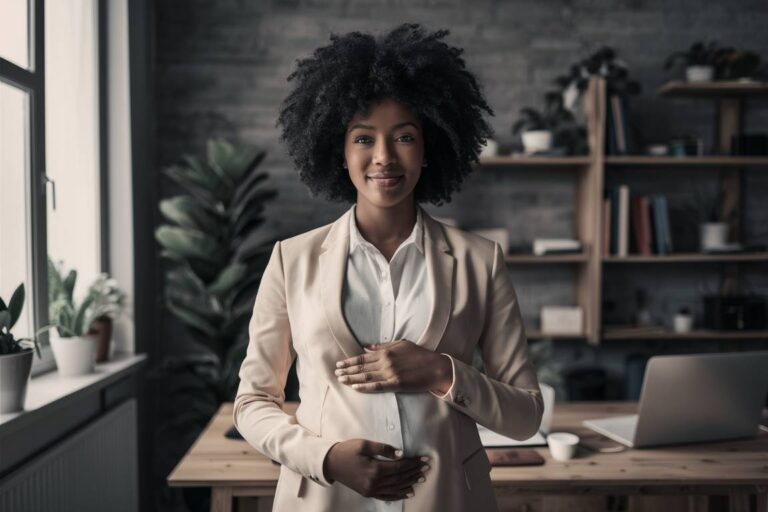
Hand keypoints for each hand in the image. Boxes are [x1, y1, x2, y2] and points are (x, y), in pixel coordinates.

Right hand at [322, 439, 429, 500]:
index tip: (424, 459)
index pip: (400, 466)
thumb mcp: (364, 445)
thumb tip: (401, 454)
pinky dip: (398, 494)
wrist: (330, 463)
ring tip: (421, 478)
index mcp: (375, 469)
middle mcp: (375, 482)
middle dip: (414, 472)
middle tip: (427, 467)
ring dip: (410, 482)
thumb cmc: (347, 450)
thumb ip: (383, 449)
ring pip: (395, 487)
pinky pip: (386, 496)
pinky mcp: (368, 492)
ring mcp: (371, 489)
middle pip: (400, 477)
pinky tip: (408, 492)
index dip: (413, 463)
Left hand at [335, 339, 452, 393]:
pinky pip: (377, 386)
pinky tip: (355, 387)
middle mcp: (386, 362)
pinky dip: (365, 387)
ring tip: (341, 380)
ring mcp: (390, 373)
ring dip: (352, 378)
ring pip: (366, 377)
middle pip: (361, 367)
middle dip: (347, 370)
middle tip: (335, 373)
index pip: (363, 357)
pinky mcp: (396, 384)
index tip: (339, 363)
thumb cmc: (420, 355)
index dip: (349, 361)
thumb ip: (383, 346)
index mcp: (386, 351)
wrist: (436, 367)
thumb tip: (367, 347)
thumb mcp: (401, 344)